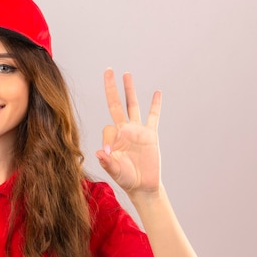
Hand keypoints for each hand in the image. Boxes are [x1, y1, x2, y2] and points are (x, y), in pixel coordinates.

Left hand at [95, 68, 161, 194]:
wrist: (142, 185)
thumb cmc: (126, 179)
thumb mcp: (114, 171)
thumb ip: (108, 162)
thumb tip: (100, 152)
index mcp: (113, 138)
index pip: (107, 128)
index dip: (108, 140)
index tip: (110, 153)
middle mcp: (124, 130)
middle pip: (116, 104)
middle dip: (111, 88)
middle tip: (108, 70)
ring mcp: (138, 131)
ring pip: (133, 105)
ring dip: (129, 90)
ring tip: (126, 74)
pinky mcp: (151, 135)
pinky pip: (153, 116)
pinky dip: (155, 105)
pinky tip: (156, 92)